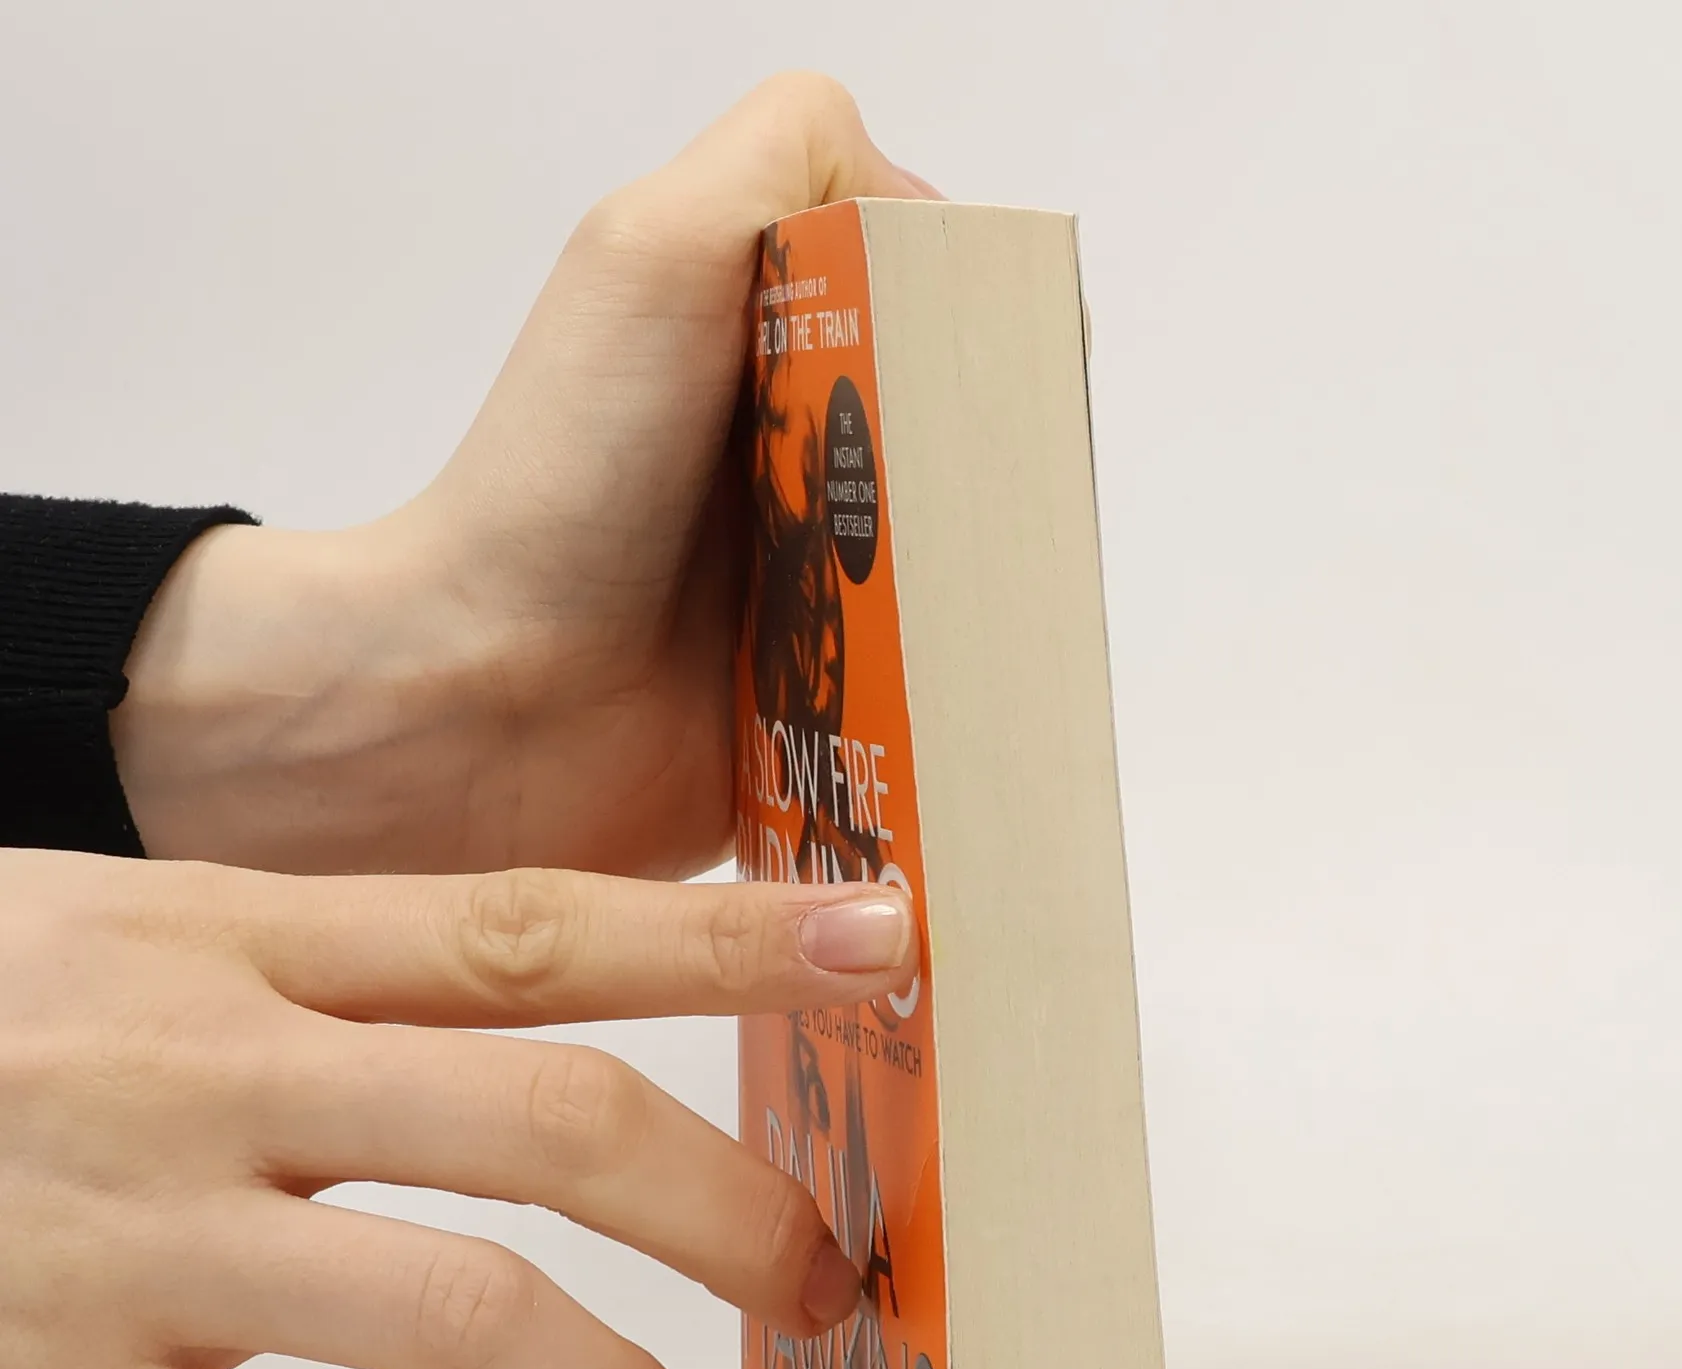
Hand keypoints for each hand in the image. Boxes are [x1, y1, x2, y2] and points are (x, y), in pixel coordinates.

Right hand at [0, 847, 915, 1368]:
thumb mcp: (133, 927)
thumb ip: (329, 961)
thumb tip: (547, 988)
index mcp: (243, 944)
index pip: (540, 928)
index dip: (730, 938)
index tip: (885, 944)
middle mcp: (215, 1075)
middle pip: (552, 1124)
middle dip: (726, 1209)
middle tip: (820, 1280)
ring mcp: (134, 1240)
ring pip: (451, 1318)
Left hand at [110, 74, 936, 877]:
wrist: (479, 690)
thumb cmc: (563, 475)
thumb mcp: (656, 249)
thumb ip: (786, 159)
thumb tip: (921, 210)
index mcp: (781, 353)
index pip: (943, 327)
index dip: (994, 348)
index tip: (1016, 393)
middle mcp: (805, 469)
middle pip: (970, 460)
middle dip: (1015, 488)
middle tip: (1017, 525)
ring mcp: (817, 596)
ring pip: (968, 590)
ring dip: (1002, 610)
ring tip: (1017, 627)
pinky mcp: (825, 710)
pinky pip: (931, 707)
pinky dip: (968, 711)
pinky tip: (989, 711)